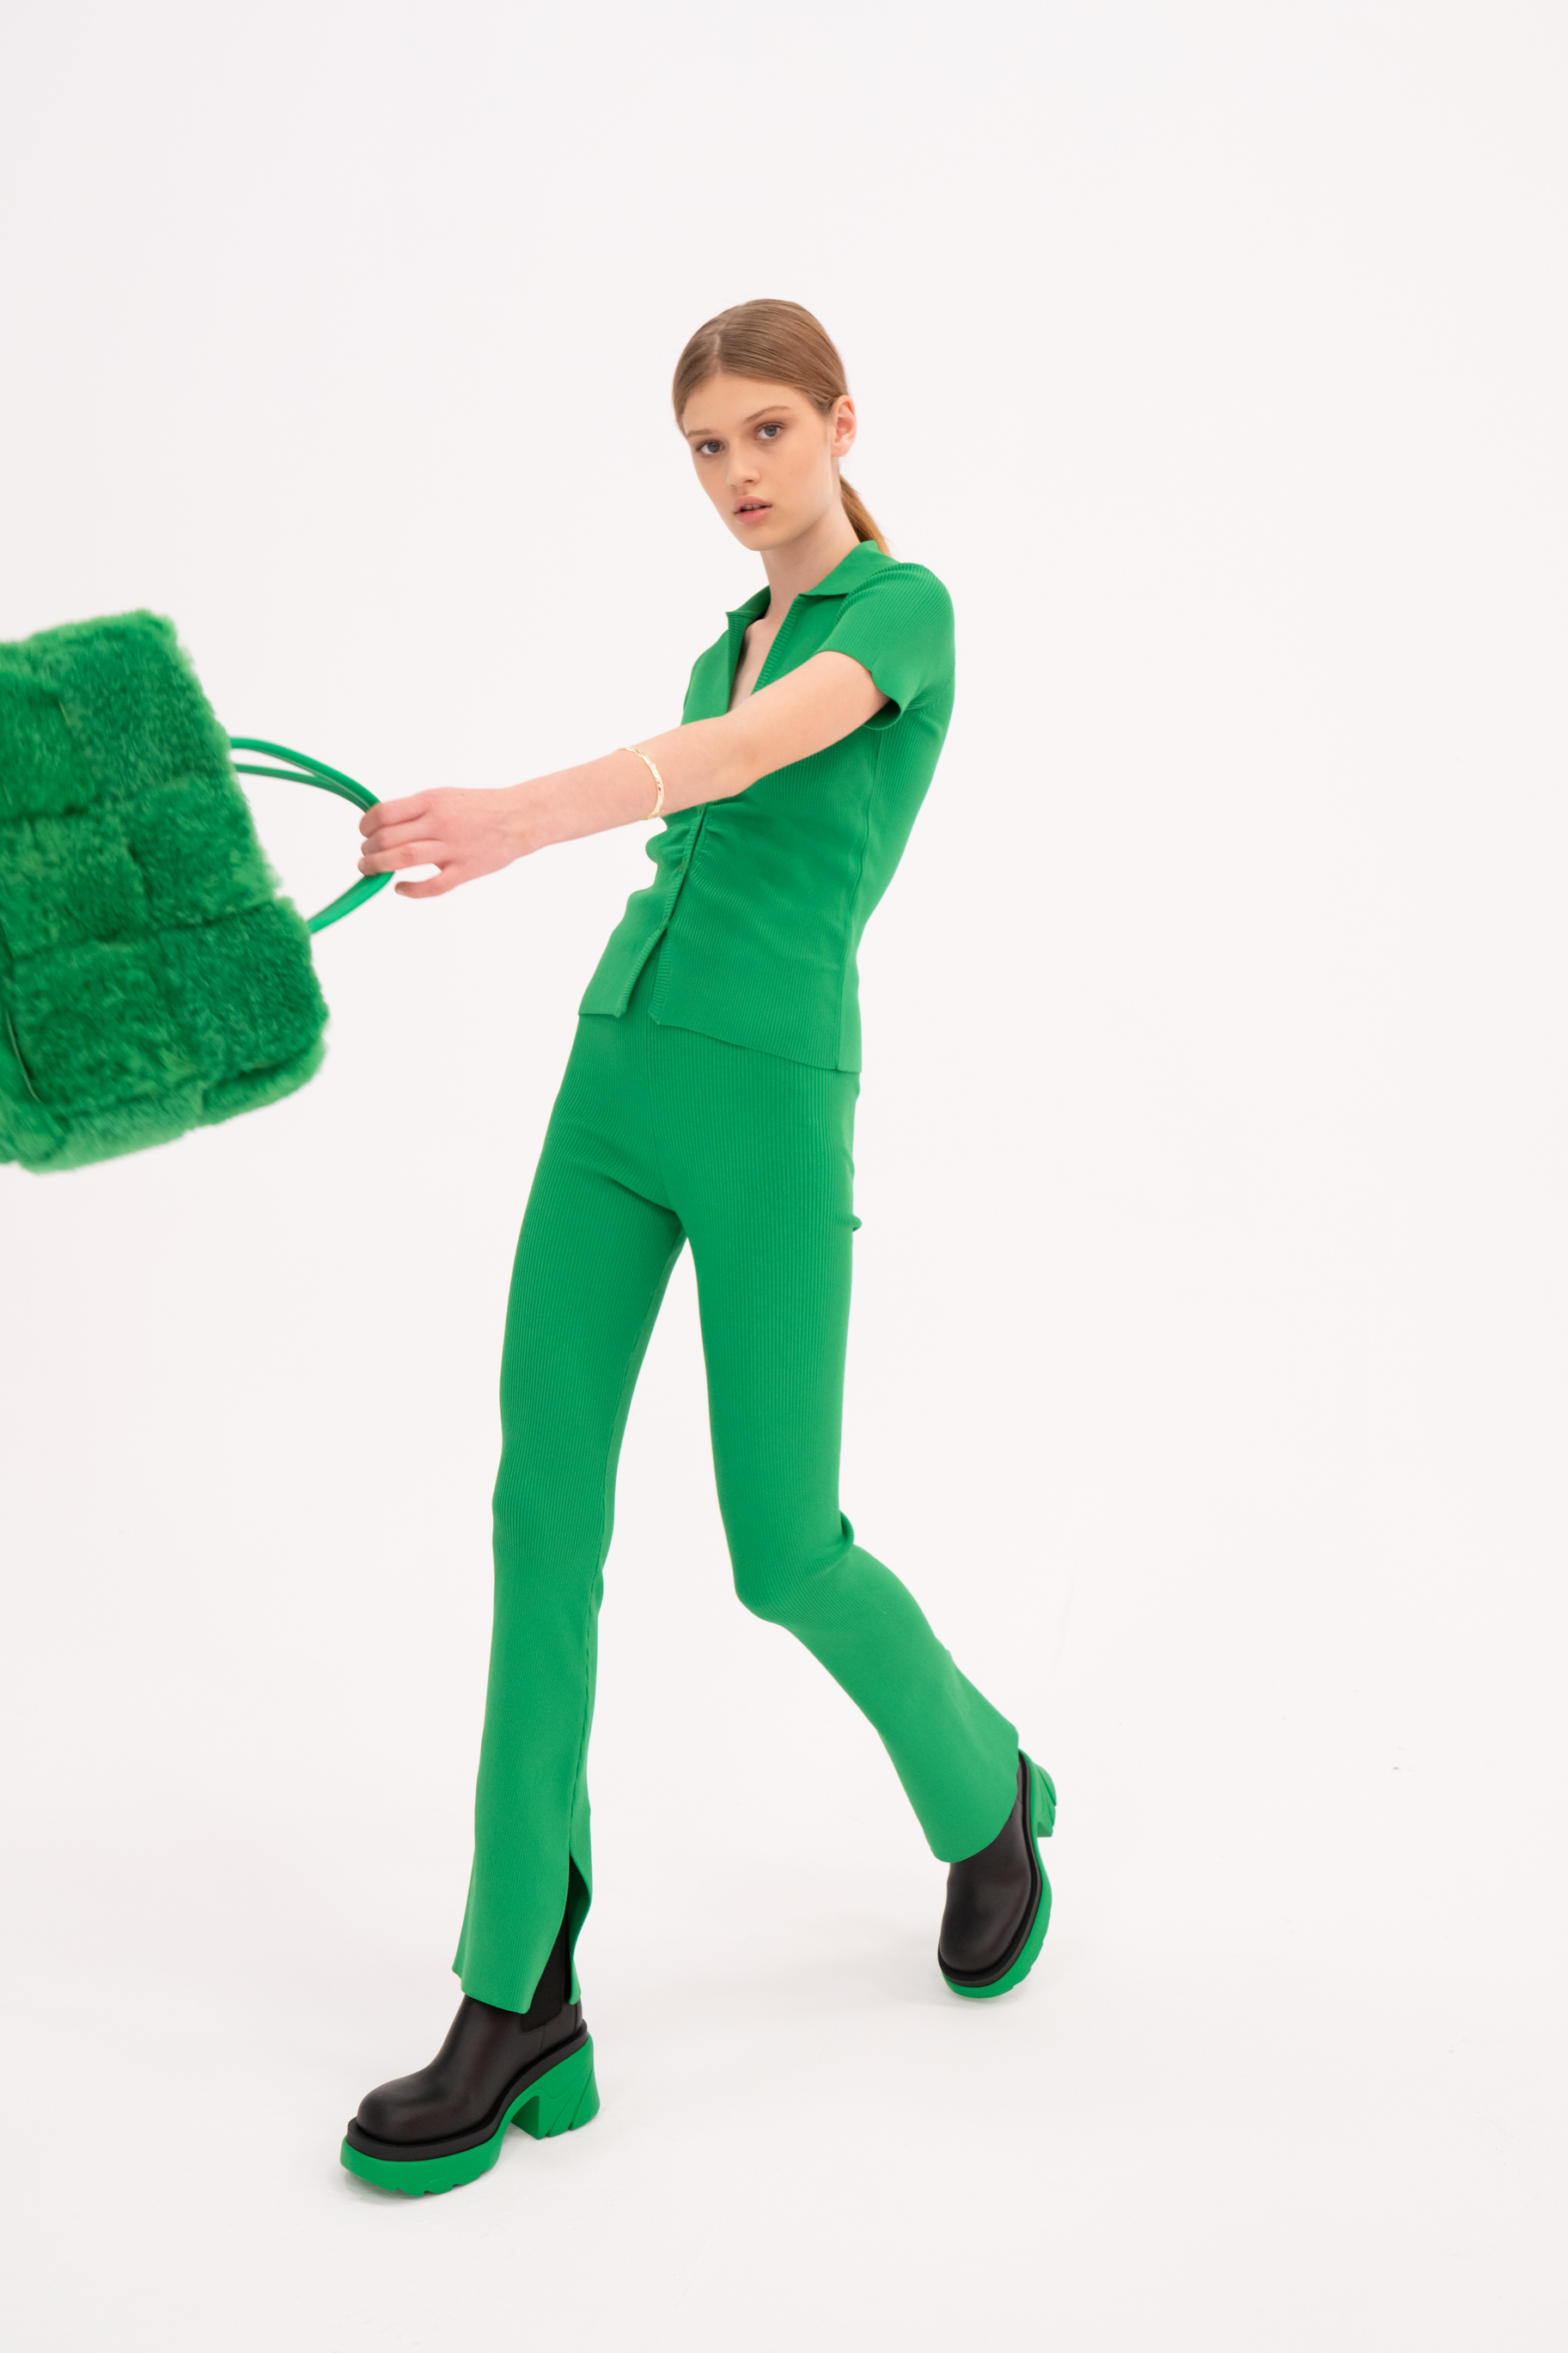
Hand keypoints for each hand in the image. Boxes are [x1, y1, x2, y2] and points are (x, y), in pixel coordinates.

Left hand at [357, 786, 532, 899]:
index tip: (364, 831)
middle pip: (388, 838)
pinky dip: (411, 889)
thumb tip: (384, 824)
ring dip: (379, 866)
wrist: (519, 817)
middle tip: (365, 855)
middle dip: (369, 849)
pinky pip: (433, 886)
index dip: (366, 825)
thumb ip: (416, 810)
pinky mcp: (466, 870)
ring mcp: (453, 848)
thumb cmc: (480, 807)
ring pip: (403, 859)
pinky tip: (400, 888)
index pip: (384, 813)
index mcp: (432, 801)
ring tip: (369, 869)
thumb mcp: (445, 796)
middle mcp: (440, 823)